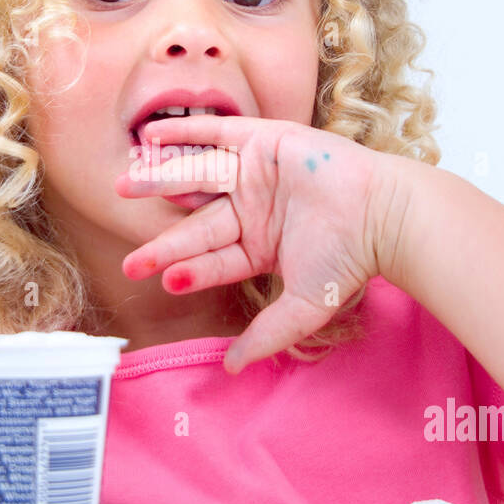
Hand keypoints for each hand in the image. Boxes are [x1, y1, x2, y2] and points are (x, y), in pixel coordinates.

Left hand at [114, 115, 406, 373]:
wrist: (380, 214)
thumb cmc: (349, 258)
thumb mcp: (303, 305)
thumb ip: (267, 334)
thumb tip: (233, 369)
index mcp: (259, 245)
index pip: (212, 260)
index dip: (186, 271)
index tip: (161, 283)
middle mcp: (253, 209)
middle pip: (196, 225)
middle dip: (163, 241)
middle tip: (130, 257)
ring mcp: (256, 174)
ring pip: (197, 179)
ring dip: (160, 182)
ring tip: (124, 188)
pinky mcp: (264, 141)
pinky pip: (216, 134)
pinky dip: (185, 134)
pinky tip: (152, 140)